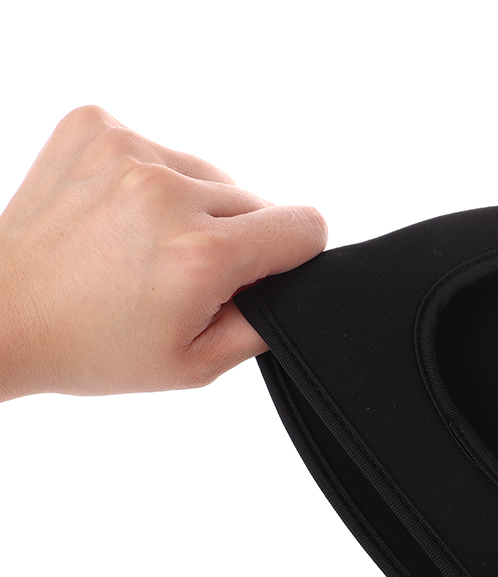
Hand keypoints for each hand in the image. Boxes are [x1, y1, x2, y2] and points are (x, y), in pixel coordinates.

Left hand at [0, 105, 326, 400]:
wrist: (2, 313)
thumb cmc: (92, 346)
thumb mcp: (197, 366)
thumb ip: (265, 325)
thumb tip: (294, 283)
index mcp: (200, 254)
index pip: (304, 226)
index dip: (295, 255)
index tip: (263, 274)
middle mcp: (167, 191)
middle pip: (256, 203)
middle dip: (236, 241)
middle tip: (183, 276)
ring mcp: (128, 150)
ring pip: (211, 176)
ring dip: (196, 209)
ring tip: (147, 247)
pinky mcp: (97, 126)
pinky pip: (164, 151)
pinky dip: (154, 184)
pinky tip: (121, 218)